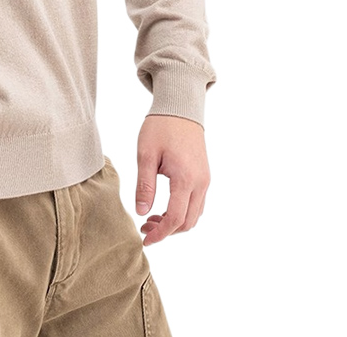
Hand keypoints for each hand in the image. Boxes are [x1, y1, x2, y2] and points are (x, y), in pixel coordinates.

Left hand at [135, 114, 209, 244]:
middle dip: (167, 231)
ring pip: (195, 215)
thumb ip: (145, 185)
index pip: (176, 219)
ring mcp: (205, 180)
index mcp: (186, 179)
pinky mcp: (204, 176)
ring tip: (151, 218)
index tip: (145, 239)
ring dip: (175, 223)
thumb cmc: (161, 127)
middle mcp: (200, 183)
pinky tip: (165, 207)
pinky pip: (197, 204)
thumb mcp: (146, 154)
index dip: (160, 234)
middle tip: (145, 228)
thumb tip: (141, 212)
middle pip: (188, 222)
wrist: (180, 108)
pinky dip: (183, 212)